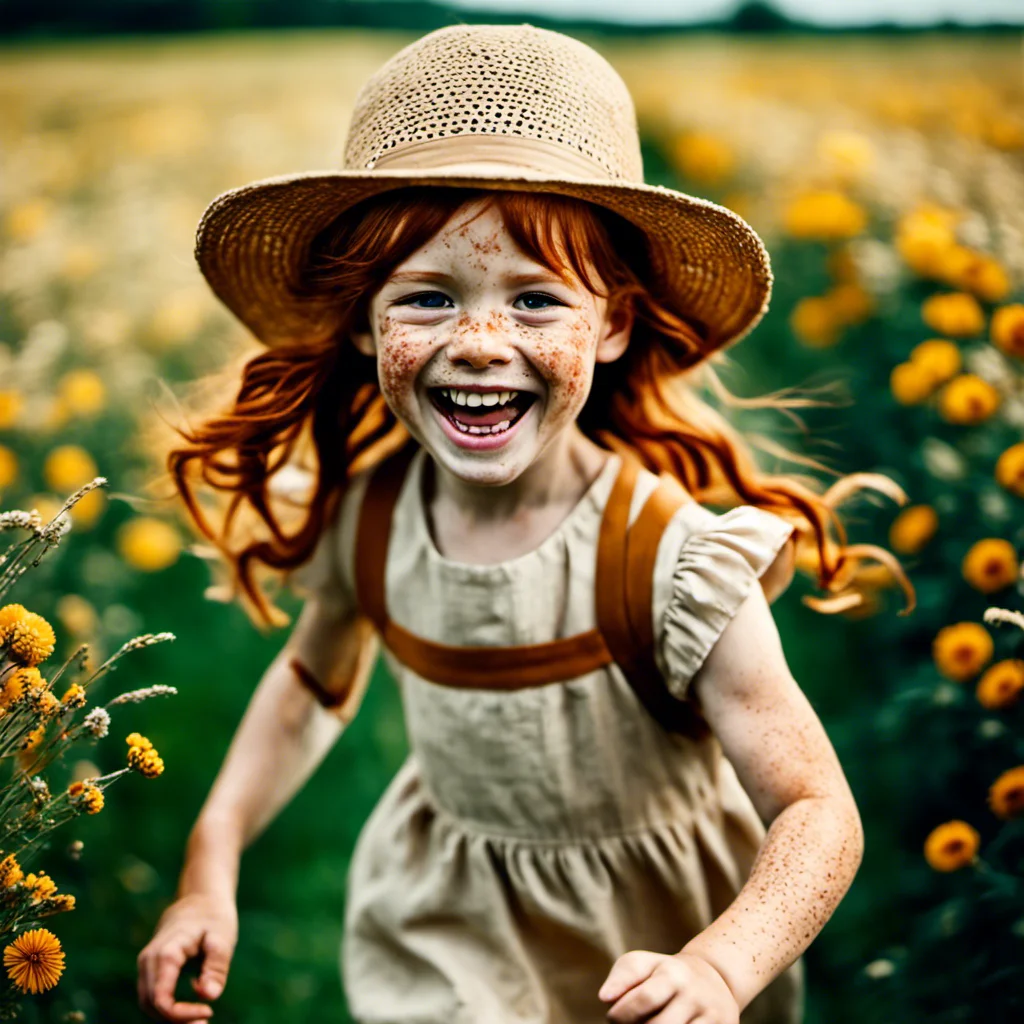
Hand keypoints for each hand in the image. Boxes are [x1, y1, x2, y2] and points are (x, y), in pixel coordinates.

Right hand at [137, 891, 237, 1021]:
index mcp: (166, 953)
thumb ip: (216, 967)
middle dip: (175, 1019)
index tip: (208, 1011)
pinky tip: (191, 1008)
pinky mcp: (151, 968)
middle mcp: (149, 960)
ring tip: (200, 1017)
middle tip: (205, 1021)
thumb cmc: (214, 917)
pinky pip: (152, 995)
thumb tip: (208, 996)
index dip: (180, 1014)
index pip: (161, 998)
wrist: (201, 898)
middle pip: (150, 1005)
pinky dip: (167, 1008)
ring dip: (170, 1016)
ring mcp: (146, 964)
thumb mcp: (223, 938)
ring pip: (148, 1003)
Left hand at [598, 950, 739, 1023]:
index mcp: (672, 973)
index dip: (622, 1014)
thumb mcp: (643, 965)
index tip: (613, 1017)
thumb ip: (622, 978)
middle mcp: (694, 994)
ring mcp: (711, 1016)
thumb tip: (605, 998)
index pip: (645, 999)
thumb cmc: (664, 974)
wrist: (714, 978)